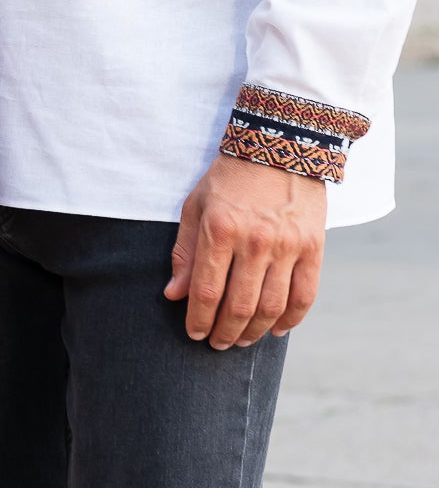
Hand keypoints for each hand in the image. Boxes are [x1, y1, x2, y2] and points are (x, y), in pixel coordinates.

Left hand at [165, 153, 326, 349]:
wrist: (280, 143)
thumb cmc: (230, 176)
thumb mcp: (196, 204)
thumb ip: (185, 251)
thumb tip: (174, 294)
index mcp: (221, 228)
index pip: (207, 290)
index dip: (199, 320)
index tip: (194, 334)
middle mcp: (256, 241)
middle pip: (239, 306)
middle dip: (225, 333)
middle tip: (217, 344)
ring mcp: (288, 246)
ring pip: (271, 307)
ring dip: (254, 332)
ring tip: (241, 340)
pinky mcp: (314, 247)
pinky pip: (305, 296)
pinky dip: (291, 320)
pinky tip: (276, 329)